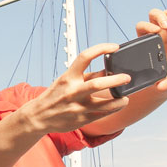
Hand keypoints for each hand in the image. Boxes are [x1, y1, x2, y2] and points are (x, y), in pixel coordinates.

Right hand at [14, 43, 131, 134]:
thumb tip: (109, 69)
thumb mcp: (68, 80)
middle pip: (98, 84)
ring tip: (126, 98)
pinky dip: (114, 109)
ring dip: (119, 100)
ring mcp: (77, 107)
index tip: (114, 47)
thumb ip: (88, 75)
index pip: (85, 57)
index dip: (101, 48)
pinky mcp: (81, 120)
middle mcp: (73, 91)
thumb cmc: (56, 95)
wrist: (39, 116)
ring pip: (104, 104)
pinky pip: (102, 114)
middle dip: (116, 80)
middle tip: (127, 77)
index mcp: (68, 77)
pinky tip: (119, 105)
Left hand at [134, 9, 166, 90]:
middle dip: (159, 17)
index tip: (155, 31)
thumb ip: (162, 82)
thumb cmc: (166, 76)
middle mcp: (160, 33)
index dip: (147, 26)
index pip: (143, 27)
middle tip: (165, 26)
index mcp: (149, 41)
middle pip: (155, 15)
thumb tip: (161, 86)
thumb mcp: (164, 79)